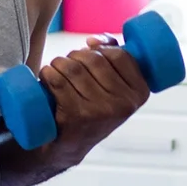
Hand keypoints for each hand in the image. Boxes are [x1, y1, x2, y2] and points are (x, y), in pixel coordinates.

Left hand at [36, 36, 152, 157]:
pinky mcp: (75, 116)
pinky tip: (47, 77)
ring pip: (73, 68)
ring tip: (56, 71)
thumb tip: (93, 40)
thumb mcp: (113, 87)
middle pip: (94, 59)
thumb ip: (114, 58)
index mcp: (139, 93)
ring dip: (58, 64)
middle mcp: (123, 105)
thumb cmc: (91, 107)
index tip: (90, 53)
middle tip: (68, 64)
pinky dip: (48, 74)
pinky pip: (58, 81)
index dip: (100, 49)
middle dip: (75, 55)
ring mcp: (99, 111)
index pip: (120, 55)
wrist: (69, 145)